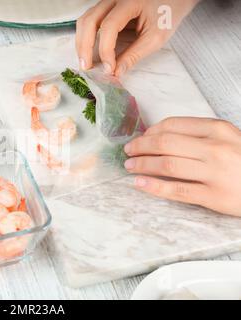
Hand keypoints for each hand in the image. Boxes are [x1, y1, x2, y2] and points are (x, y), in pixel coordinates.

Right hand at [76, 0, 198, 75]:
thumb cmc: (167, 14)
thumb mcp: (156, 37)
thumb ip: (134, 55)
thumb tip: (116, 72)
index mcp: (130, 2)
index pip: (109, 26)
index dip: (106, 50)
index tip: (109, 69)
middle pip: (89, 21)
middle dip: (85, 47)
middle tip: (86, 68)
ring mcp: (108, 2)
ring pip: (84, 20)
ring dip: (81, 43)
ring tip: (85, 62)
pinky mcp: (106, 8)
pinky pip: (89, 21)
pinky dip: (85, 37)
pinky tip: (88, 52)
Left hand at [123, 117, 240, 216]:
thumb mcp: (228, 138)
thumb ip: (199, 134)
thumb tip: (158, 135)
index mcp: (218, 129)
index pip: (173, 125)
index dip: (150, 132)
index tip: (140, 138)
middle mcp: (215, 148)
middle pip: (165, 144)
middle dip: (140, 147)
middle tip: (127, 151)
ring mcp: (215, 172)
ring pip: (166, 165)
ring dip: (141, 165)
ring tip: (129, 166)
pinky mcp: (214, 196)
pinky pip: (176, 190)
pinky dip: (152, 186)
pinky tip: (138, 183)